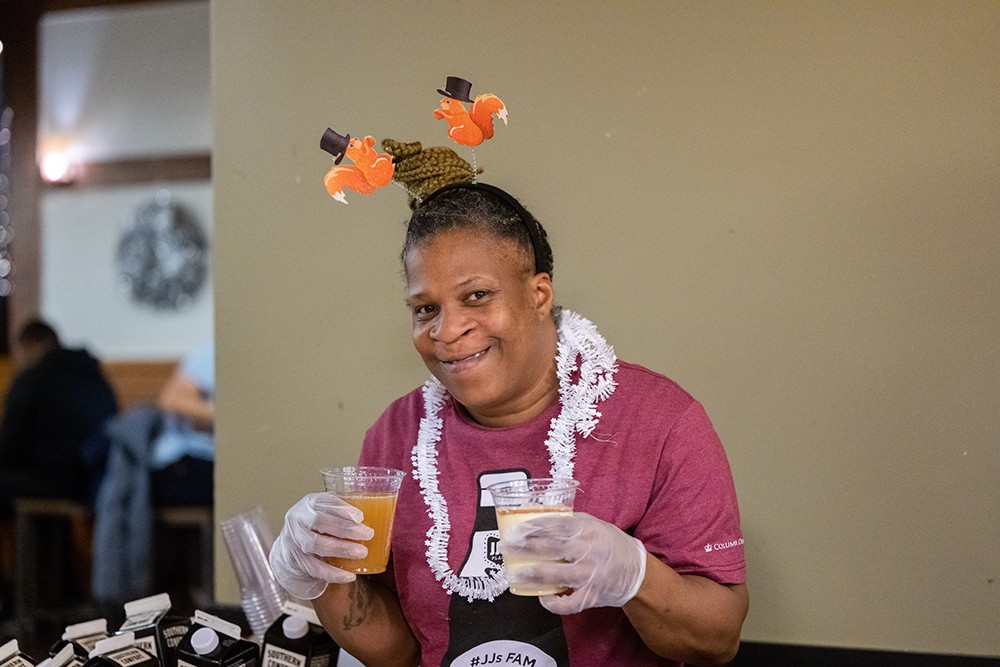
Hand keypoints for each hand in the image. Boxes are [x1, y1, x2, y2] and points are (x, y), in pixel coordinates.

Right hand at [268, 492, 374, 599]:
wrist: (292, 546)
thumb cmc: (319, 525)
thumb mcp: (328, 511)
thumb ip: (346, 511)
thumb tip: (383, 514)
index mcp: (309, 502)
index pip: (324, 501)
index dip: (342, 508)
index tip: (360, 516)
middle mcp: (298, 519)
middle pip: (320, 521)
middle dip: (346, 528)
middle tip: (368, 534)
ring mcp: (294, 540)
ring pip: (316, 545)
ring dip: (341, 549)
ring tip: (362, 552)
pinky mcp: (297, 561)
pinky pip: (315, 569)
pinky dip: (334, 574)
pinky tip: (350, 576)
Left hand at [500, 512, 646, 614]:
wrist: (637, 571)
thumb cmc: (610, 544)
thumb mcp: (594, 525)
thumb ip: (570, 523)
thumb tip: (538, 520)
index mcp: (589, 530)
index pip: (557, 526)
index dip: (535, 527)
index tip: (516, 530)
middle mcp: (590, 551)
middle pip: (554, 547)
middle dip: (527, 548)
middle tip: (508, 547)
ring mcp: (592, 574)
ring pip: (558, 575)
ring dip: (534, 575)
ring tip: (515, 574)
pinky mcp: (593, 595)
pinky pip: (570, 603)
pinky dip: (554, 603)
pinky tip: (542, 597)